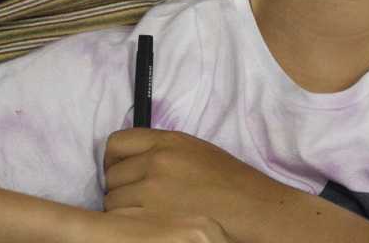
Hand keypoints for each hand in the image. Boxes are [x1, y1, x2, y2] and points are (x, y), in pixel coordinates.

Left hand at [103, 129, 290, 238]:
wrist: (256, 210)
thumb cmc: (233, 185)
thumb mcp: (197, 153)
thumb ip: (164, 152)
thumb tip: (132, 163)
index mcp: (169, 141)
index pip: (117, 143)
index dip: (114, 161)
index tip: (122, 172)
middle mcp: (157, 162)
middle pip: (111, 175)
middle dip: (121, 188)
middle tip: (140, 201)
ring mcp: (153, 191)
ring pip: (113, 201)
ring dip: (124, 210)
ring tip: (150, 216)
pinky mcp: (152, 219)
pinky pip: (120, 221)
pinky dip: (129, 226)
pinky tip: (148, 227)